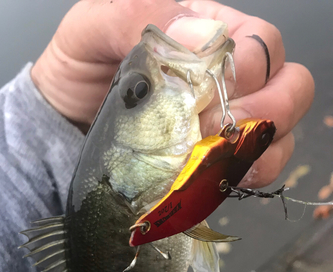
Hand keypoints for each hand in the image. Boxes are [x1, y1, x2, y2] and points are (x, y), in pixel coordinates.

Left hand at [31, 0, 313, 187]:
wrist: (67, 126)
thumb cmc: (82, 72)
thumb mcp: (94, 29)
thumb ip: (141, 14)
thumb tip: (198, 35)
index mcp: (209, 35)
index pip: (262, 43)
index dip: (248, 68)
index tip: (210, 90)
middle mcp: (230, 77)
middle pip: (289, 86)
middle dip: (264, 108)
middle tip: (214, 127)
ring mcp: (229, 122)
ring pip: (282, 129)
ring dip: (258, 144)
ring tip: (213, 153)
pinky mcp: (220, 160)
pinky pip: (260, 166)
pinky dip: (248, 172)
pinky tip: (219, 172)